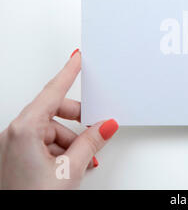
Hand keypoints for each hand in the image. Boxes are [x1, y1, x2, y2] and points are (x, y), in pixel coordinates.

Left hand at [0, 50, 118, 188]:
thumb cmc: (33, 197)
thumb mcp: (70, 168)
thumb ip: (91, 142)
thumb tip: (107, 125)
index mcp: (24, 130)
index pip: (52, 92)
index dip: (68, 73)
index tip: (76, 58)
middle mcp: (14, 134)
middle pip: (53, 113)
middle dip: (77, 122)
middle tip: (95, 127)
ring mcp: (13, 146)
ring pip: (51, 130)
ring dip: (70, 141)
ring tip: (82, 160)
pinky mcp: (16, 157)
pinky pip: (43, 142)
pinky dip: (60, 150)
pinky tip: (71, 164)